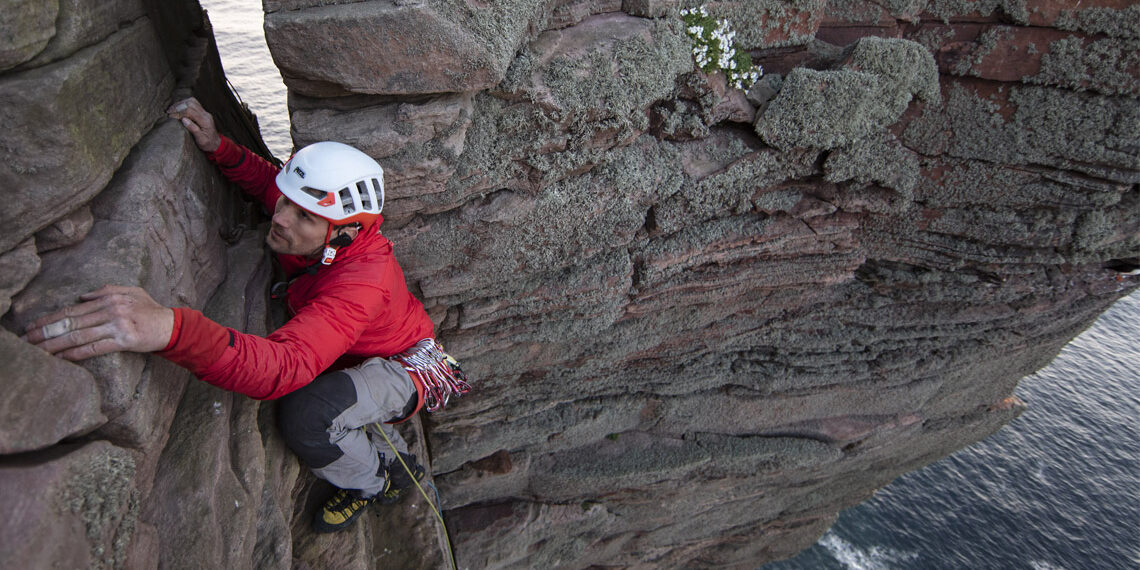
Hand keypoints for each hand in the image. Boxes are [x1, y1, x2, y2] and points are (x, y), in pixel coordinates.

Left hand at [23, 285, 174, 360]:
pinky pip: (95, 348)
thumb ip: (107, 290)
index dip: (50, 318)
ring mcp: (117, 325)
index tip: (33, 326)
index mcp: (109, 298)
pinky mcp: (124, 340)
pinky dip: (76, 353)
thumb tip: (83, 296)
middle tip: (28, 341)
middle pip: (71, 322)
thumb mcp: (131, 291)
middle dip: (47, 332)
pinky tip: (62, 358)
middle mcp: (111, 309)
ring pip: (79, 336)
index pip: (73, 309)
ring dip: (56, 345)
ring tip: (39, 351)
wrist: (173, 325)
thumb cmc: (151, 309)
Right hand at [167, 97, 221, 152]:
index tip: (171, 116)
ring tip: (172, 109)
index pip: (190, 111)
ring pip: (192, 101)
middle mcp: (206, 115)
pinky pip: (193, 103)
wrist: (216, 143)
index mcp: (205, 121)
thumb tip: (183, 119)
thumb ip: (193, 129)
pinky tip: (178, 108)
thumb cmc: (208, 144)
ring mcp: (205, 112)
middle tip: (169, 112)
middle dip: (178, 106)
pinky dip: (184, 103)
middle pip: (191, 104)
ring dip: (181, 104)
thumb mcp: (201, 140)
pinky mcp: (203, 112)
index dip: (179, 112)